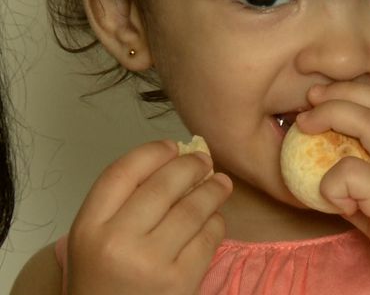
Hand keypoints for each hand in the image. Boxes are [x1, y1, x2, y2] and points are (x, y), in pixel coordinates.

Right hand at [66, 140, 232, 294]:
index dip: (152, 152)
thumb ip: (123, 202)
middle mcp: (118, 242)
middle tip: (204, 160)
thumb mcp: (94, 239)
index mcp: (89, 227)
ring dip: (213, 190)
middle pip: (163, 185)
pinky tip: (214, 218)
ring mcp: (151, 262)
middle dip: (190, 165)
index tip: (172, 146)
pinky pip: (208, 237)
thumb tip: (174, 159)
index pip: (123, 172)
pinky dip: (216, 222)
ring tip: (221, 184)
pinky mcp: (181, 281)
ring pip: (192, 209)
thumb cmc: (105, 279)